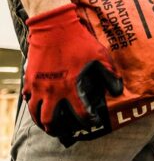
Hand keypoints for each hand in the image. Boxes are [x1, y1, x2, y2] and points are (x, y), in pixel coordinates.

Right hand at [23, 3, 122, 135]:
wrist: (54, 27)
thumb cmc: (79, 41)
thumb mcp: (100, 56)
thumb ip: (110, 74)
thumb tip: (118, 91)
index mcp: (71, 86)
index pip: (80, 113)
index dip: (88, 121)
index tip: (92, 122)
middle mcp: (52, 90)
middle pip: (51, 121)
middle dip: (59, 130)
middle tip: (66, 133)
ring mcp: (38, 86)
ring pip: (35, 114)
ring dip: (43, 123)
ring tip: (49, 126)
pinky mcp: (29, 79)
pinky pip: (27, 99)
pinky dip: (32, 106)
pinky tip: (38, 106)